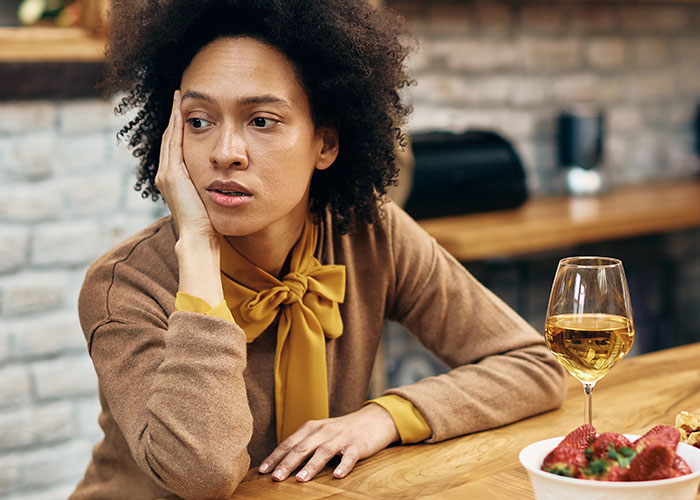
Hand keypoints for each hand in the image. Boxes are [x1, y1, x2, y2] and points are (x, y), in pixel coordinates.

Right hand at [155, 90, 216, 239]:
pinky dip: (176, 126)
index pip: (175, 147)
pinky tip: (181, 111)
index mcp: (173, 179)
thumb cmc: (209, 221)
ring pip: (169, 137)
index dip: (179, 128)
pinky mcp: (172, 175)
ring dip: (174, 116)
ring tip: (179, 97)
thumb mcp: (208, 196)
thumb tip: (226, 175)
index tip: (186, 111)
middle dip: (175, 117)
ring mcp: (166, 174)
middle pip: (169, 138)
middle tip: (179, 97)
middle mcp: (165, 174)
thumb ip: (210, 183)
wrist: (199, 236)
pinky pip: (173, 143)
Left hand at [258, 403, 399, 481]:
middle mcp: (324, 431)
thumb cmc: (342, 431)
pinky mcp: (358, 445)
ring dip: (311, 466)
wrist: (374, 419)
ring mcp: (341, 438)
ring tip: (300, 480)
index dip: (275, 456)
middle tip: (275, 477)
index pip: (289, 443)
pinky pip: (350, 457)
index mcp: (312, 428)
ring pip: (324, 451)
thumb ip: (304, 444)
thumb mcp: (321, 433)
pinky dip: (343, 466)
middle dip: (287, 463)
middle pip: (303, 447)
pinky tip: (337, 476)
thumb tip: (281, 463)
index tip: (263, 470)